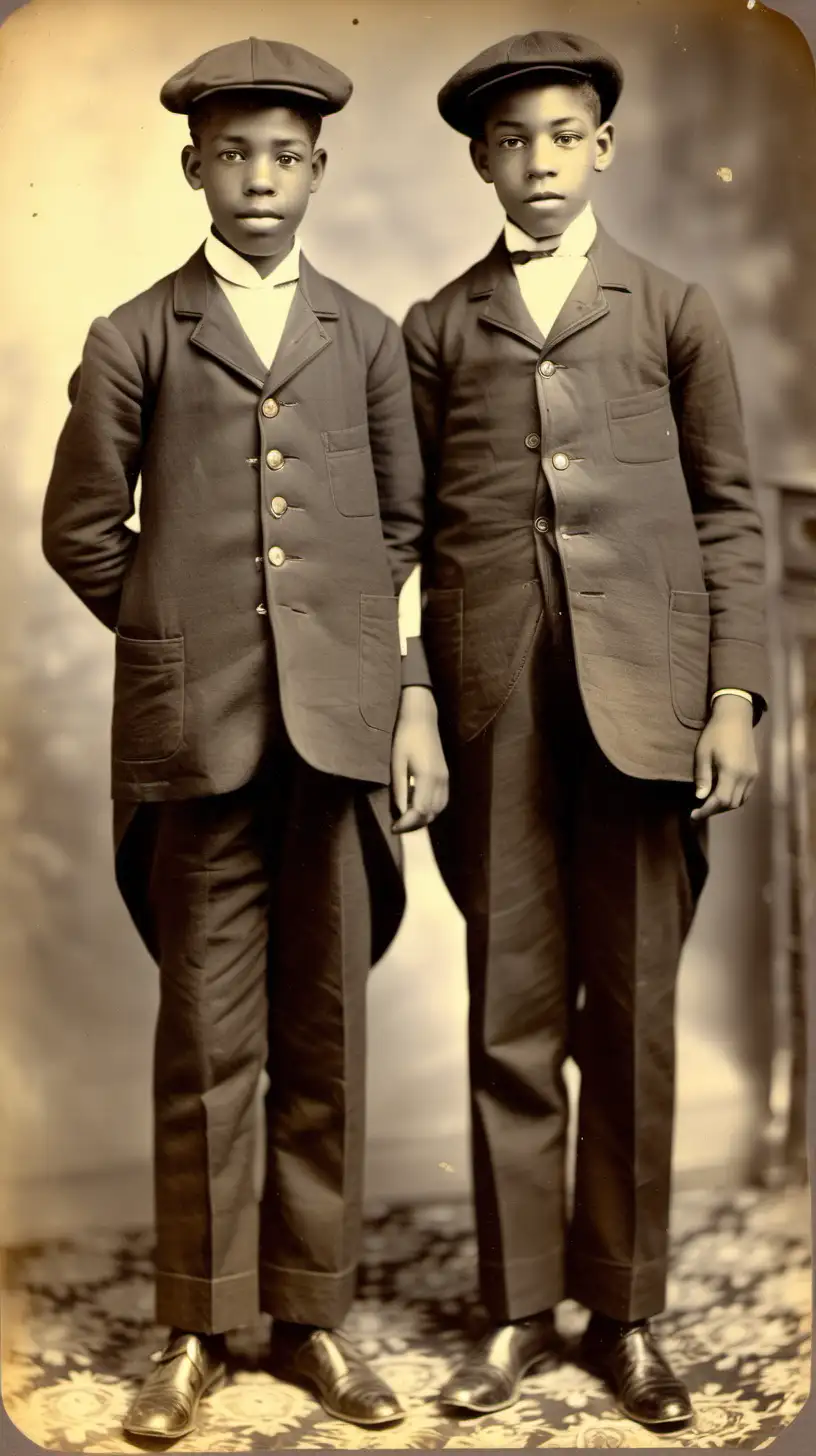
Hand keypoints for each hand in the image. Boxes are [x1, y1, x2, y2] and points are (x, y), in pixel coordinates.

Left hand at [391, 686, 448, 833]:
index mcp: (427, 777)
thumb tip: (400, 812)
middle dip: (415, 824)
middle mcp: (440, 781)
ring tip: (408, 819)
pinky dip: (432, 809)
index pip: (420, 810)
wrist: (422, 719)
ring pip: (439, 809)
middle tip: (398, 826)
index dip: (407, 824)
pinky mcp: (445, 776)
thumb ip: (400, 789)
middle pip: (432, 813)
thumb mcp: (397, 763)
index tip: (394, 828)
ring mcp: (445, 778)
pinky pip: (442, 800)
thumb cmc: (405, 738)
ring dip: (424, 818)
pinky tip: (419, 808)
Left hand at [691, 695, 757, 820]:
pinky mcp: (755, 772)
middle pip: (732, 804)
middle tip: (699, 810)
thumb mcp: (703, 753)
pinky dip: (735, 798)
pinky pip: (746, 793)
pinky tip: (723, 794)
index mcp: (732, 772)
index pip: (720, 800)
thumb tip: (700, 798)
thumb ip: (703, 777)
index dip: (707, 810)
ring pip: (741, 801)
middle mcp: (746, 777)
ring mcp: (753, 775)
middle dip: (715, 810)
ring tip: (710, 803)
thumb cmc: (715, 733)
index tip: (693, 815)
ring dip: (725, 805)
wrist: (736, 718)